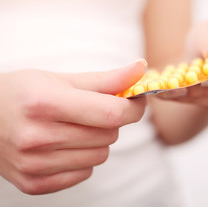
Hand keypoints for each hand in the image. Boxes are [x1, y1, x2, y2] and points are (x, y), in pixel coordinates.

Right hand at [0, 60, 145, 194]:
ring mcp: (33, 164)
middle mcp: (36, 137)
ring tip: (74, 127)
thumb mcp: (60, 79)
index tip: (136, 101)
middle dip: (111, 121)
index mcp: (44, 103)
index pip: (111, 113)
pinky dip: (83, 158)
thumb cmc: (22, 93)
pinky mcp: (34, 183)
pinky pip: (85, 173)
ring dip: (98, 141)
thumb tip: (140, 70)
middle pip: (109, 134)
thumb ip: (105, 79)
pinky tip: (63, 145)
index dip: (133, 107)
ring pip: (101, 156)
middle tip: (93, 111)